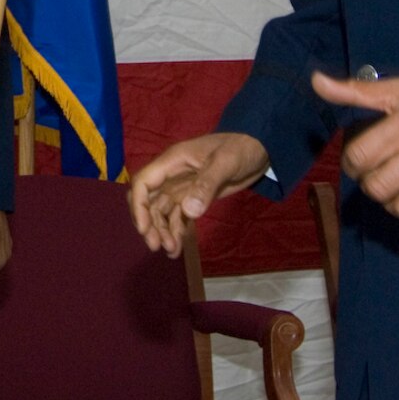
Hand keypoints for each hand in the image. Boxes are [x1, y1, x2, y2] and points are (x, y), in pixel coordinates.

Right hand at [127, 132, 269, 257]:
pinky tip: (177, 248)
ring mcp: (182, 187)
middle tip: (157, 246)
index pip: (143, 183)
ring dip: (162, 231)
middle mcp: (172, 175)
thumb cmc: (241, 148)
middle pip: (148, 200)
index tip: (145, 230)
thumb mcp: (226, 163)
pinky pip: (177, 216)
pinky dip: (175, 231)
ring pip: (161, 212)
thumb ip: (207, 185)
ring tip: (172, 251)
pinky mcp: (193, 197)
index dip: (139, 206)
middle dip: (148, 223)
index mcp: (173, 161)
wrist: (259, 148)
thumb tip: (188, 212)